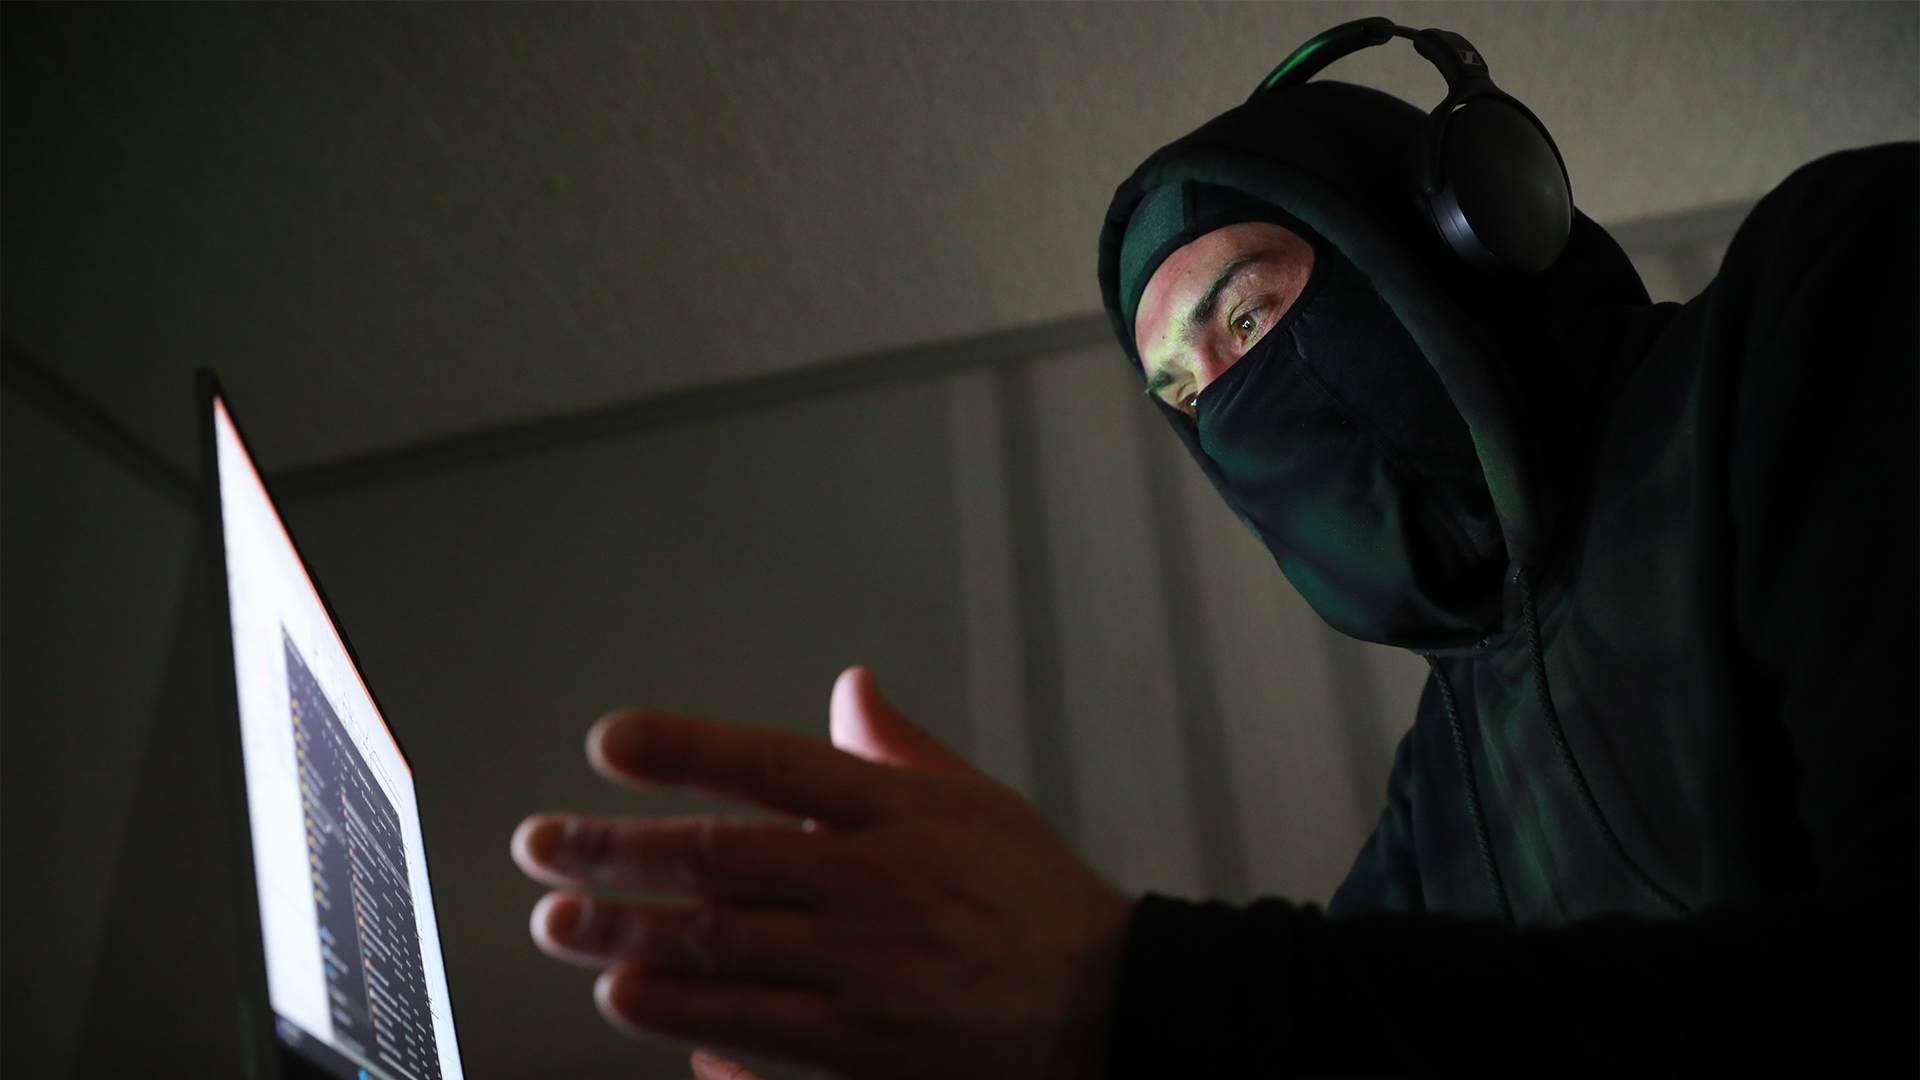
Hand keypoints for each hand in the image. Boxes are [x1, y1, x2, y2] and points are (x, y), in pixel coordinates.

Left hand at [511, 666, 1134, 1079]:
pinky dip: (680, 1012)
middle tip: (543, 844)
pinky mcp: (858, 1047)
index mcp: (897, 812)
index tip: (610, 742)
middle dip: (617, 849)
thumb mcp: (978, 803)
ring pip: (717, 946)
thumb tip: (852, 686)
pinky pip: (749, 1025)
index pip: (771, 765)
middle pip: (720, 858)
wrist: (1110, 1008)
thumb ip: (898, 747)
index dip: (684, 750)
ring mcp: (862, 968)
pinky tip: (626, 996)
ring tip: (558, 919)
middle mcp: (871, 883)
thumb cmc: (1039, 902)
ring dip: (624, 932)